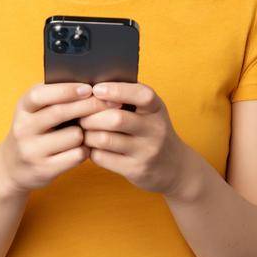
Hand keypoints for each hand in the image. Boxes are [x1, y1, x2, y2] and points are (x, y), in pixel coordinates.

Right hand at [0, 83, 111, 198]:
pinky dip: (85, 149)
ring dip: (87, 132)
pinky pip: (77, 155)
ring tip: (88, 131)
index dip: (66, 90)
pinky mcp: (44, 170)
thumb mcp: (34, 111)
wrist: (12, 168)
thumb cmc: (34, 131)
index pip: (40, 94)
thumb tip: (91, 84)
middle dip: (89, 105)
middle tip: (111, 102)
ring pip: (74, 136)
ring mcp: (32, 151)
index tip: (89, 88)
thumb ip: (54, 97)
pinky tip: (83, 147)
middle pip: (60, 112)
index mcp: (22, 108)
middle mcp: (23, 128)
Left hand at [79, 82, 194, 196]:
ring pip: (105, 139)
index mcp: (157, 109)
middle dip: (92, 116)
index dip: (117, 90)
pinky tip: (91, 147)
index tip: (96, 89)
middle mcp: (155, 130)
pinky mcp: (135, 170)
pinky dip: (91, 150)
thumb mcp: (151, 112)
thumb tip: (92, 86)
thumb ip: (129, 97)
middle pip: (116, 119)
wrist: (174, 167)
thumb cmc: (152, 131)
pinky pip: (103, 158)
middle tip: (81, 116)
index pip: (141, 95)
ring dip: (88, 134)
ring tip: (85, 131)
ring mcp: (146, 152)